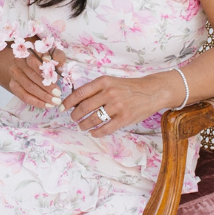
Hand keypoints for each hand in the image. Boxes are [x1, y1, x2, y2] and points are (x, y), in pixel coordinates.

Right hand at [0, 47, 66, 108]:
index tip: (56, 81)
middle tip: (58, 95)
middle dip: (46, 87)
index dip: (44, 72)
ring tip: (54, 102)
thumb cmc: (47, 61)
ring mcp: (14, 73)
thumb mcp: (55, 56)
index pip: (33, 61)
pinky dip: (36, 102)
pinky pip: (23, 96)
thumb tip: (56, 62)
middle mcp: (18, 61)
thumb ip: (57, 57)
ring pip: (28, 87)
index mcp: (29, 51)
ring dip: (42, 96)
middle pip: (31, 76)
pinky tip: (46, 104)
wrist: (32, 67)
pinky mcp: (13, 84)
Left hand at [61, 71, 180, 137]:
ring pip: (93, 119)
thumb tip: (76, 101)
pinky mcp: (125, 118)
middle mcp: (110, 93)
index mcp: (104, 82)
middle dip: (75, 115)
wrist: (152, 91)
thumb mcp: (111, 82)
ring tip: (82, 126)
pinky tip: (93, 132)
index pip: (80, 93)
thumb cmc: (129, 87)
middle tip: (73, 119)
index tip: (62, 108)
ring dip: (84, 125)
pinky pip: (106, 129)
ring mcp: (118, 106)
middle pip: (84, 107)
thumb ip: (95, 90)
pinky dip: (97, 132)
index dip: (68, 102)